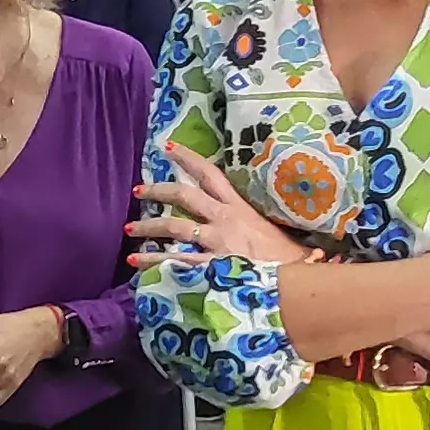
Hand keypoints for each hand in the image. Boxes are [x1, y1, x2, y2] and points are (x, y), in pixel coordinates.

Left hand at [130, 142, 306, 268]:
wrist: (299, 281)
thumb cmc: (289, 259)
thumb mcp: (271, 231)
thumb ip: (251, 222)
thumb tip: (240, 220)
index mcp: (239, 207)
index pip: (211, 174)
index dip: (189, 158)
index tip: (169, 148)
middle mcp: (224, 219)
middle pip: (184, 195)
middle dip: (158, 190)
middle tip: (138, 190)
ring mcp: (216, 242)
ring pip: (174, 226)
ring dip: (148, 226)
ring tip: (130, 229)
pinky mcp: (212, 266)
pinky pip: (176, 262)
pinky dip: (155, 261)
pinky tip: (137, 262)